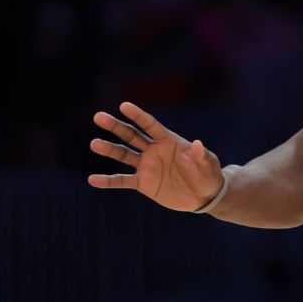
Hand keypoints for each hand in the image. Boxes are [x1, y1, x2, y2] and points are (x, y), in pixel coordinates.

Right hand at [87, 101, 223, 211]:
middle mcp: (154, 150)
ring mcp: (147, 166)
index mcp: (169, 141)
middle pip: (131, 135)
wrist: (203, 196)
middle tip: (98, 117)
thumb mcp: (209, 165)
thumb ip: (202, 156)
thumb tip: (198, 143)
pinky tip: (93, 179)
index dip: (138, 115)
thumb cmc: (208, 175)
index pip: (150, 125)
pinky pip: (123, 181)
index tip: (124, 105)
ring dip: (109, 149)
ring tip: (94, 144)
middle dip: (116, 126)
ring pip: (124, 155)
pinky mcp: (143, 183)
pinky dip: (108, 181)